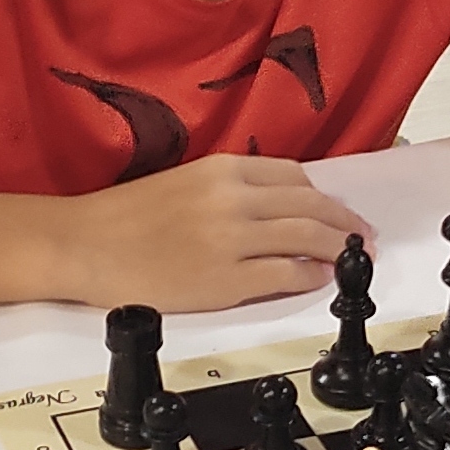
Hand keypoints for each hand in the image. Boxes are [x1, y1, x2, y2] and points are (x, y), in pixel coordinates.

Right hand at [60, 155, 368, 310]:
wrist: (84, 245)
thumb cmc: (126, 218)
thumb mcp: (185, 184)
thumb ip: (231, 192)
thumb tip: (278, 211)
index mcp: (223, 169)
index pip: (295, 178)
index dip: (325, 198)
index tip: (338, 212)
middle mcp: (233, 197)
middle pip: (312, 207)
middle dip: (345, 224)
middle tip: (364, 238)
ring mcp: (231, 238)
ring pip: (308, 239)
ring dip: (338, 249)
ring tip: (354, 260)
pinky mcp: (225, 278)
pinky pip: (286, 274)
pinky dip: (311, 276)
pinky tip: (319, 280)